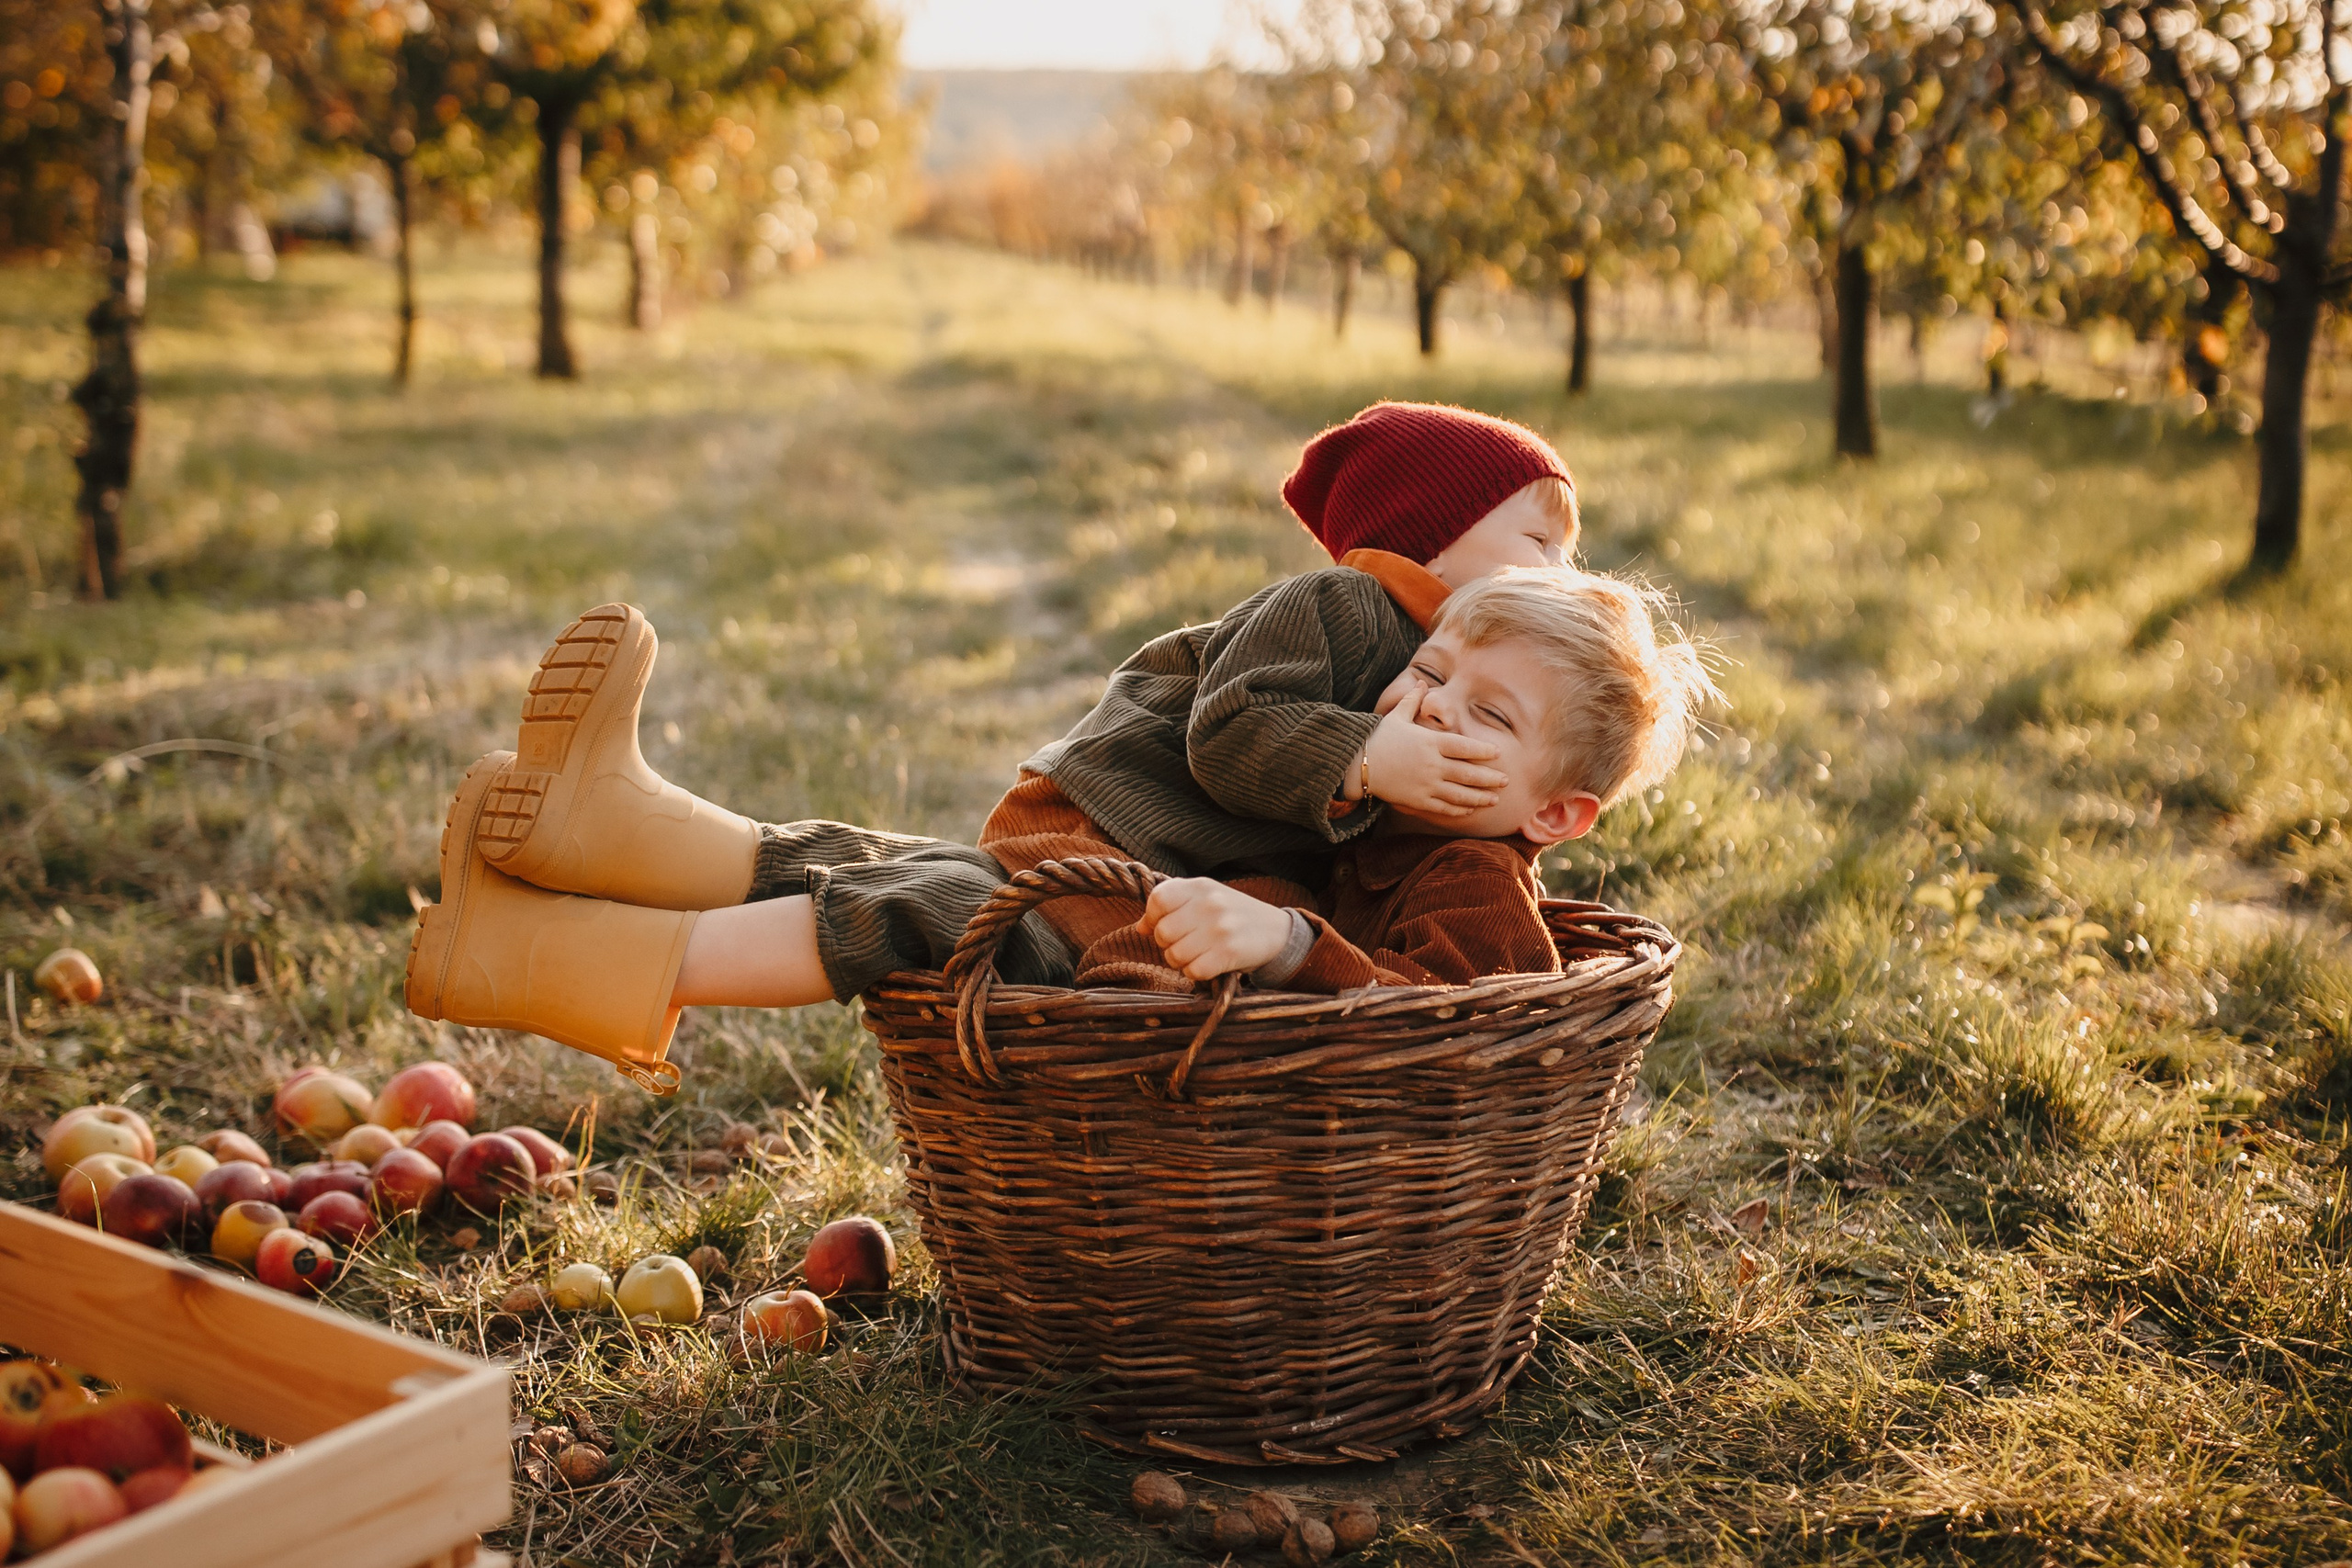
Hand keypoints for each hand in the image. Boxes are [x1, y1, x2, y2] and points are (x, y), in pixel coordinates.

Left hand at [1138, 879, 1295, 979]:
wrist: (1277, 931)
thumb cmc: (1233, 915)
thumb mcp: (1205, 899)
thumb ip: (1172, 906)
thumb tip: (1141, 927)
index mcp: (1200, 886)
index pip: (1158, 899)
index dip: (1153, 918)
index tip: (1163, 925)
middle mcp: (1209, 904)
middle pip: (1163, 932)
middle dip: (1168, 944)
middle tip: (1186, 943)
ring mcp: (1219, 929)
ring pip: (1174, 955)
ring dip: (1182, 961)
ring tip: (1198, 953)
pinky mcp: (1228, 953)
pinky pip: (1193, 971)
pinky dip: (1196, 972)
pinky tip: (1209, 963)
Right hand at [1360, 689, 1504, 815]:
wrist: (1356, 763)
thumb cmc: (1377, 737)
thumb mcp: (1396, 716)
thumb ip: (1413, 700)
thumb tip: (1421, 682)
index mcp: (1431, 742)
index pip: (1464, 747)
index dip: (1483, 751)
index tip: (1498, 753)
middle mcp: (1432, 765)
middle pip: (1469, 773)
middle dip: (1490, 778)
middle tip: (1506, 780)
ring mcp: (1426, 785)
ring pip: (1460, 794)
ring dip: (1480, 797)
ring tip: (1495, 798)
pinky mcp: (1417, 800)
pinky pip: (1443, 807)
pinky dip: (1459, 809)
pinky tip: (1469, 809)